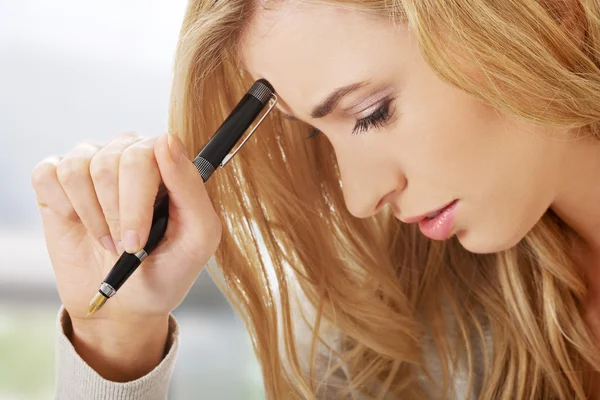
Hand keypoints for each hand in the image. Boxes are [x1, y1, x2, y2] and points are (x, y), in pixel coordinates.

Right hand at [31, 131, 221, 379]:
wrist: (125, 305)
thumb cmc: (168, 269)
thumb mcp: (198, 236)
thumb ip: (190, 187)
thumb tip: (166, 139)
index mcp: (168, 163)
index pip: (151, 150)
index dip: (138, 199)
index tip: (138, 240)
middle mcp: (131, 154)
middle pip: (113, 159)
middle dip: (116, 214)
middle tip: (125, 246)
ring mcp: (93, 162)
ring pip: (79, 167)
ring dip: (92, 217)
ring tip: (108, 240)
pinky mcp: (57, 178)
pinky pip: (49, 174)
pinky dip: (63, 208)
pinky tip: (78, 224)